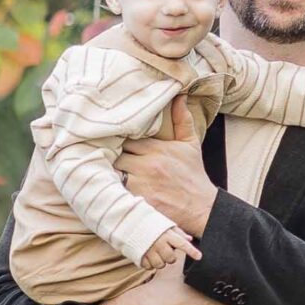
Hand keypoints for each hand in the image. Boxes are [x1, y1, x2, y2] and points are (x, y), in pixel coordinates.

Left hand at [117, 96, 216, 234]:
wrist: (201, 207)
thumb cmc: (193, 176)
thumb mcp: (191, 145)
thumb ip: (182, 120)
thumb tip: (179, 96)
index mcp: (156, 149)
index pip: (124, 137)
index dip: (116, 139)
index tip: (112, 140)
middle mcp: (147, 164)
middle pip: (114, 154)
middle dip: (109, 156)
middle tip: (104, 157)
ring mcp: (141, 183)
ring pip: (111, 172)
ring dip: (106, 172)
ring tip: (102, 172)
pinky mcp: (138, 201)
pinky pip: (115, 191)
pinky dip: (110, 189)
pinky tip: (107, 188)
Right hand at [140, 226, 200, 269]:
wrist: (130, 223)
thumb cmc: (151, 225)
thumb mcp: (165, 225)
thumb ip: (178, 233)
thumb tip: (190, 239)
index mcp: (167, 235)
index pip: (182, 243)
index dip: (192, 251)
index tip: (199, 257)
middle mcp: (159, 243)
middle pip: (171, 259)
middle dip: (170, 257)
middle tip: (165, 250)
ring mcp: (148, 251)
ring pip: (160, 265)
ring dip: (160, 261)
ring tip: (155, 253)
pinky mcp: (139, 257)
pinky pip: (149, 267)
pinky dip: (150, 263)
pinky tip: (147, 255)